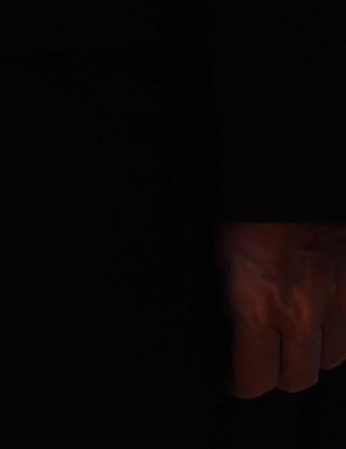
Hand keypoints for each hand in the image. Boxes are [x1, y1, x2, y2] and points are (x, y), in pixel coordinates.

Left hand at [222, 222, 345, 395]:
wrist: (288, 174)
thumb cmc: (247, 209)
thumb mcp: (224, 258)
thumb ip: (239, 303)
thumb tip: (243, 333)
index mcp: (258, 306)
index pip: (255, 375)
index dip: (242, 384)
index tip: (235, 380)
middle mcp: (302, 311)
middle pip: (298, 378)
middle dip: (277, 376)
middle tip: (264, 363)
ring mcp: (337, 300)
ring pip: (332, 359)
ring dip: (312, 354)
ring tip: (294, 339)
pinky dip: (339, 332)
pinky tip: (322, 320)